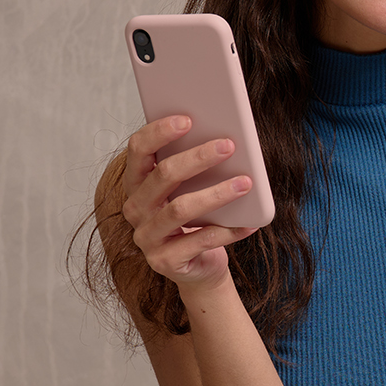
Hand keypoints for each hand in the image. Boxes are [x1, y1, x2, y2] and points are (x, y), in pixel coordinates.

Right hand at [122, 116, 258, 287]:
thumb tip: (225, 137)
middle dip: (198, 158)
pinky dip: (228, 230)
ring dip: (217, 193)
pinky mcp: (164, 261)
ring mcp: (147, 237)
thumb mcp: (193, 189)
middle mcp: (135, 209)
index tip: (187, 119)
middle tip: (229, 145)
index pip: (138, 150)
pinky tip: (249, 222)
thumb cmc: (198, 218)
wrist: (199, 266)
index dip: (159, 132)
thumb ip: (197, 166)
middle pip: (162, 176)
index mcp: (137, 183)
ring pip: (181, 208)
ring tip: (245, 183)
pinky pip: (200, 241)